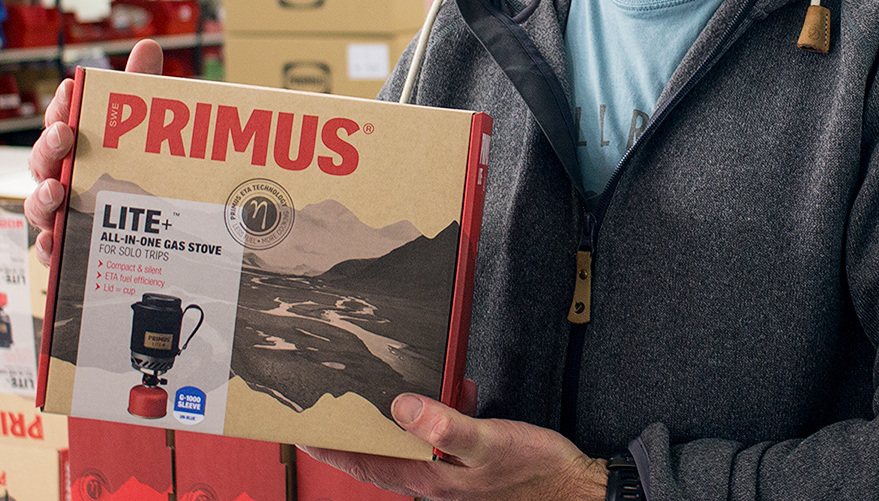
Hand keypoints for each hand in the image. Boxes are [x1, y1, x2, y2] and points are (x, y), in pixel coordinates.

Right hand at [25, 38, 163, 265]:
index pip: (59, 121)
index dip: (62, 106)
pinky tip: (54, 243)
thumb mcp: (140, 129)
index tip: (72, 89)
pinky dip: (47, 247)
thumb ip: (140, 89)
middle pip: (41, 161)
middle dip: (49, 145)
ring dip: (41, 196)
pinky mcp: (67, 248)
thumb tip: (147, 46)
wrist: (151, 229)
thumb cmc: (133, 168)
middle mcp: (60, 177)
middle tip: (65, 134)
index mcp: (74, 146)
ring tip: (56, 190)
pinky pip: (49, 250)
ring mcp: (60, 213)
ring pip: (38, 205)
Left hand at [300, 393, 606, 500]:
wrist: (574, 489)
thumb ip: (445, 424)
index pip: (367, 464)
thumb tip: (400, 406)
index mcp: (430, 478)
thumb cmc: (535, 474)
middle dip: (355, 434)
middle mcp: (435, 478)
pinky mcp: (472, 462)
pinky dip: (439, 412)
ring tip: (381, 393)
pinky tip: (457, 390)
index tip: (304, 435)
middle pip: (381, 456)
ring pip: (410, 444)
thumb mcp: (489, 444)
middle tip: (331, 409)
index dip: (333, 449)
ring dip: (395, 420)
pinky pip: (442, 435)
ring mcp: (453, 472)